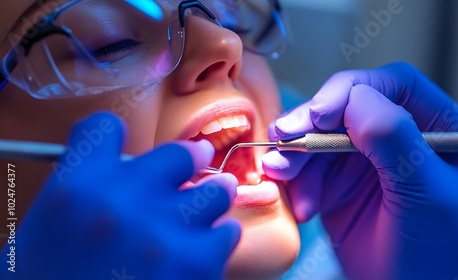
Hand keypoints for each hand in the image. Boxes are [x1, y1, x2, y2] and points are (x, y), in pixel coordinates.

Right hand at [1, 112, 239, 279]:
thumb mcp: (44, 242)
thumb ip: (84, 200)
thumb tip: (125, 182)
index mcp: (75, 191)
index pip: (104, 128)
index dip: (115, 139)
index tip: (127, 155)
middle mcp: (122, 200)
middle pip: (179, 152)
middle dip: (184, 166)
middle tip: (182, 181)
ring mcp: (165, 230)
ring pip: (216, 189)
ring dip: (206, 206)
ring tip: (189, 228)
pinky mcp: (198, 263)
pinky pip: (227, 233)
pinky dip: (214, 245)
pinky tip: (193, 262)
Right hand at [262, 62, 457, 278]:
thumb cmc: (444, 253)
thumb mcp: (430, 193)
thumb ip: (396, 140)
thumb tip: (354, 98)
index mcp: (434, 126)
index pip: (389, 85)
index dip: (349, 91)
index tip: (319, 116)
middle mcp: (396, 137)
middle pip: (344, 108)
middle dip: (310, 124)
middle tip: (284, 140)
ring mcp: (363, 161)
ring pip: (317, 138)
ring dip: (296, 156)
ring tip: (281, 175)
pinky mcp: (337, 186)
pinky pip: (305, 170)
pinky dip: (295, 184)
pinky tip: (302, 207)